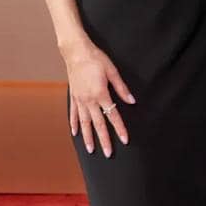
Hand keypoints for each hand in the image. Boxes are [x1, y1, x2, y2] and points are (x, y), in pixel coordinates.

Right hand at [63, 38, 134, 156]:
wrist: (76, 52)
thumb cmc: (96, 59)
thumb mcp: (112, 71)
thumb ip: (122, 88)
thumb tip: (132, 101)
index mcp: (100, 94)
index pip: (112, 115)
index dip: (119, 129)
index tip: (124, 140)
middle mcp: (89, 100)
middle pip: (98, 124)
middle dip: (104, 140)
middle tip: (108, 154)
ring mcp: (79, 99)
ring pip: (84, 123)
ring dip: (88, 137)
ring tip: (91, 150)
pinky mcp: (73, 96)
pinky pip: (74, 114)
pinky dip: (75, 124)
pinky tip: (76, 133)